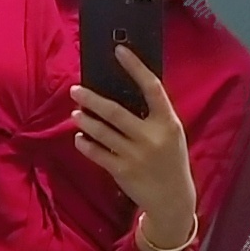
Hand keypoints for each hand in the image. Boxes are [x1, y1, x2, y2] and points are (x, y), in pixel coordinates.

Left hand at [70, 43, 196, 249]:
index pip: (152, 87)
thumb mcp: (171, 135)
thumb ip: (153, 117)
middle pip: (116, 111)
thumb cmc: (171, 161)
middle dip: (92, 99)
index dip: (135, 67)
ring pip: (102, 132)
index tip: (119, 50)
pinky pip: (98, 153)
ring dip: (85, 121)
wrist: (173, 199)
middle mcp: (152, 137)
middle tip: (76, 90)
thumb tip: (122, 94)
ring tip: (75, 113)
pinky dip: (85, 144)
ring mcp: (136, 155)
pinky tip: (79, 137)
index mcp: (168, 123)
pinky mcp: (123, 171)